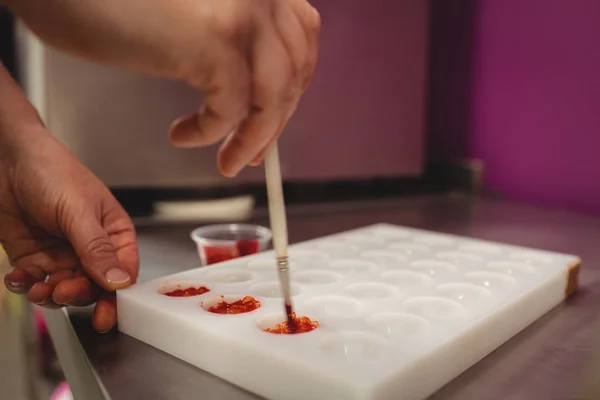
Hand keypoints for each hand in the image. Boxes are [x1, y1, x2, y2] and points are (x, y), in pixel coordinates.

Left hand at [1, 126, 138, 331]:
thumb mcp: (79, 211)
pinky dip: (26, 286)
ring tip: (38, 286)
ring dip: (50, 294)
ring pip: (64, 290)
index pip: (123, 271)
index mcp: (114, 233)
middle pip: (93, 286)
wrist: (6, 158)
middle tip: (63, 291)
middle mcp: (90, 248)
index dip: (117, 295)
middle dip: (78, 294)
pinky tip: (20, 278)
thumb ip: (97, 249)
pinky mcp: (34, 258)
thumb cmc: (53, 171)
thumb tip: (119, 282)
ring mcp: (62, 254)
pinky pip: (35, 283)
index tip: (105, 314)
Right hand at [6, 0, 320, 175]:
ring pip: (274, 96)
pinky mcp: (213, 40)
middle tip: (253, 150)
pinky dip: (212, 133)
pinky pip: (232, 108)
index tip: (276, 112)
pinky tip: (184, 135)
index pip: (302, 38)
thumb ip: (233, 33)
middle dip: (275, 120)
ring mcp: (242, 12)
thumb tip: (258, 85)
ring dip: (254, 138)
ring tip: (229, 160)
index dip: (294, 83)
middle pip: (294, 70)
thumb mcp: (194, 11)